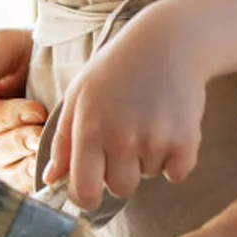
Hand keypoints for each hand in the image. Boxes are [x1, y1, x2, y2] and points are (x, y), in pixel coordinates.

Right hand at [0, 27, 46, 193]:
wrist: (63, 55)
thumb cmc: (26, 49)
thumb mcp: (2, 46)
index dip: (6, 118)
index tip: (35, 110)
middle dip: (18, 141)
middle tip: (41, 133)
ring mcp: (1, 155)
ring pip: (6, 168)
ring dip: (27, 162)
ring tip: (47, 151)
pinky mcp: (22, 168)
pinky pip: (22, 182)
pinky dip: (34, 179)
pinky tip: (49, 172)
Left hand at [42, 0, 209, 211]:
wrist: (171, 41)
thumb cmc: (119, 66)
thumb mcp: (80, 95)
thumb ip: (63, 141)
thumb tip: (50, 180)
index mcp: (90, 129)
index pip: (84, 192)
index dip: (87, 195)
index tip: (93, 187)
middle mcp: (122, 138)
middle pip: (121, 189)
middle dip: (122, 172)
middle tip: (127, 139)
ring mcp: (155, 139)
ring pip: (149, 176)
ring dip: (149, 158)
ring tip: (150, 120)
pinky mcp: (186, 139)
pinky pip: (178, 172)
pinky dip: (176, 158)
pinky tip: (171, 128)